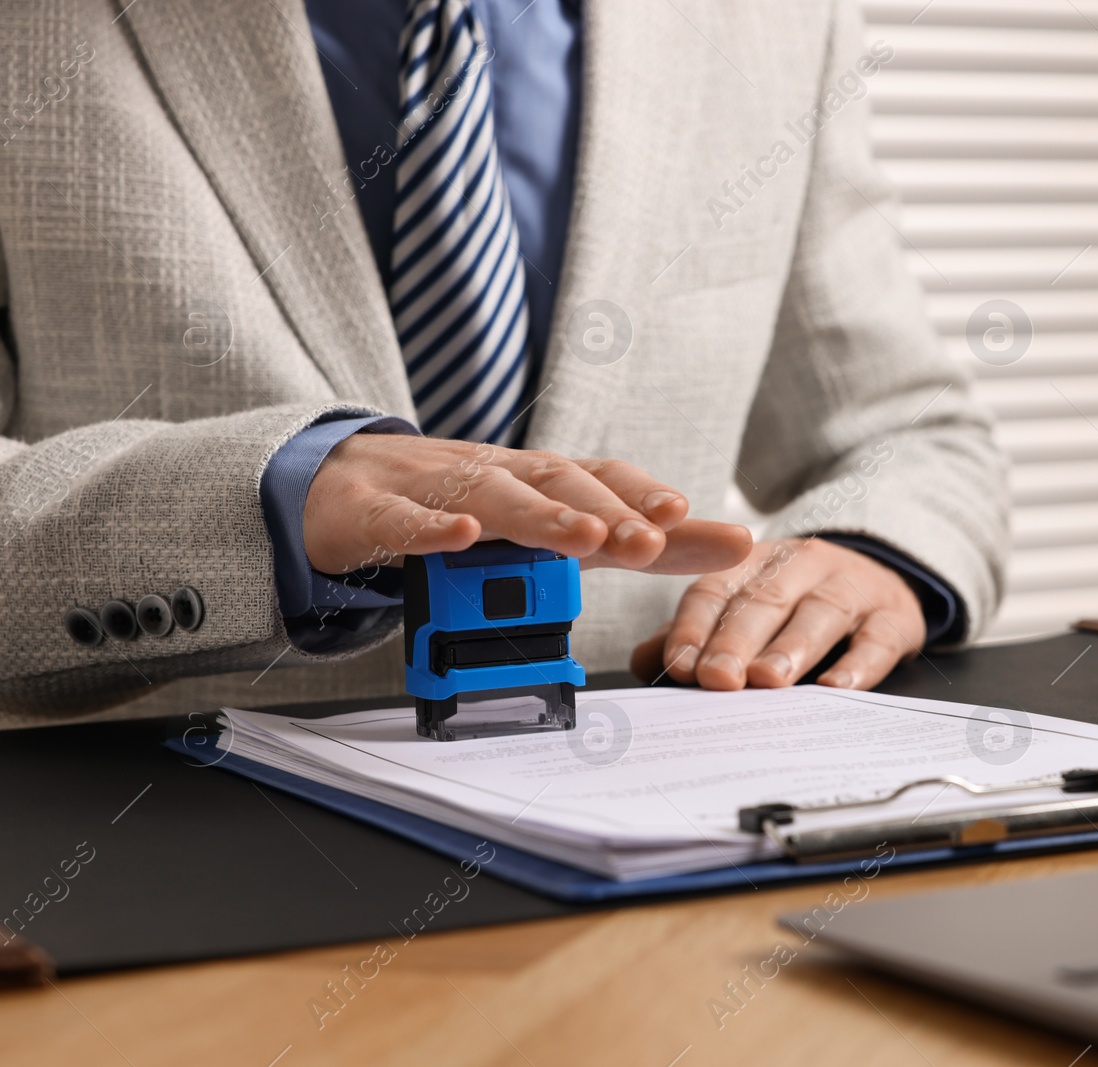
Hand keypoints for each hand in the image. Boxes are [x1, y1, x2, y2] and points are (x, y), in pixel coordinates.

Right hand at [302, 434, 751, 574]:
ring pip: (493, 499)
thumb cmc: (450, 504)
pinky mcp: (373, 515)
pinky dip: (432, 530)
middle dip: (611, 510)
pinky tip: (461, 538)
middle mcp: (497, 478)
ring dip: (542, 517)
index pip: (603, 480)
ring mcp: (434, 492)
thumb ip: (616, 541)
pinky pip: (403, 523)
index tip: (692, 515)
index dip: (645, 494)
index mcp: (538, 482)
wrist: (333, 485)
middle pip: (559, 484)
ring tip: (585, 537)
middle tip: (652, 539)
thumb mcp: (538, 526)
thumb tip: (705, 546)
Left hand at [630, 538, 925, 690]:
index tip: (678, 665)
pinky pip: (875, 638)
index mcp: (755, 563)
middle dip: (737, 641)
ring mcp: (851, 587)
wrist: (885, 580)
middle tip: (717, 679)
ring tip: (768, 680)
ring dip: (791, 648)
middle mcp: (801, 566)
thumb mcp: (748, 605)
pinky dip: (857, 664)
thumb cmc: (799, 603)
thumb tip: (644, 664)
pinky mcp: (893, 616)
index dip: (694, 626)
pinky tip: (836, 687)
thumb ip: (696, 633)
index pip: (717, 589)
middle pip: (764, 601)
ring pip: (819, 613)